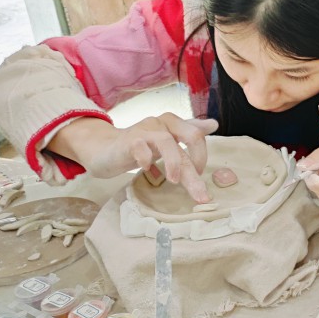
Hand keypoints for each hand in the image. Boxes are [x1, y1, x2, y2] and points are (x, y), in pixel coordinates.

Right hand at [48, 114, 216, 203]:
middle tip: (200, 195)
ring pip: (167, 143)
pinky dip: (146, 160)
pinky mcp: (128, 140)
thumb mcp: (167, 141)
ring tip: (174, 181)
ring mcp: (145, 129)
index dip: (201, 156)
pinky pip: (140, 148)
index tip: (197, 175)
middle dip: (195, 170)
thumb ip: (189, 133)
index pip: (197, 135)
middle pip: (188, 139)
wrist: (104, 149)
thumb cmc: (140, 146)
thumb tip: (214, 124)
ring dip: (174, 164)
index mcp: (174, 122)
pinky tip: (148, 170)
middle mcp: (162, 122)